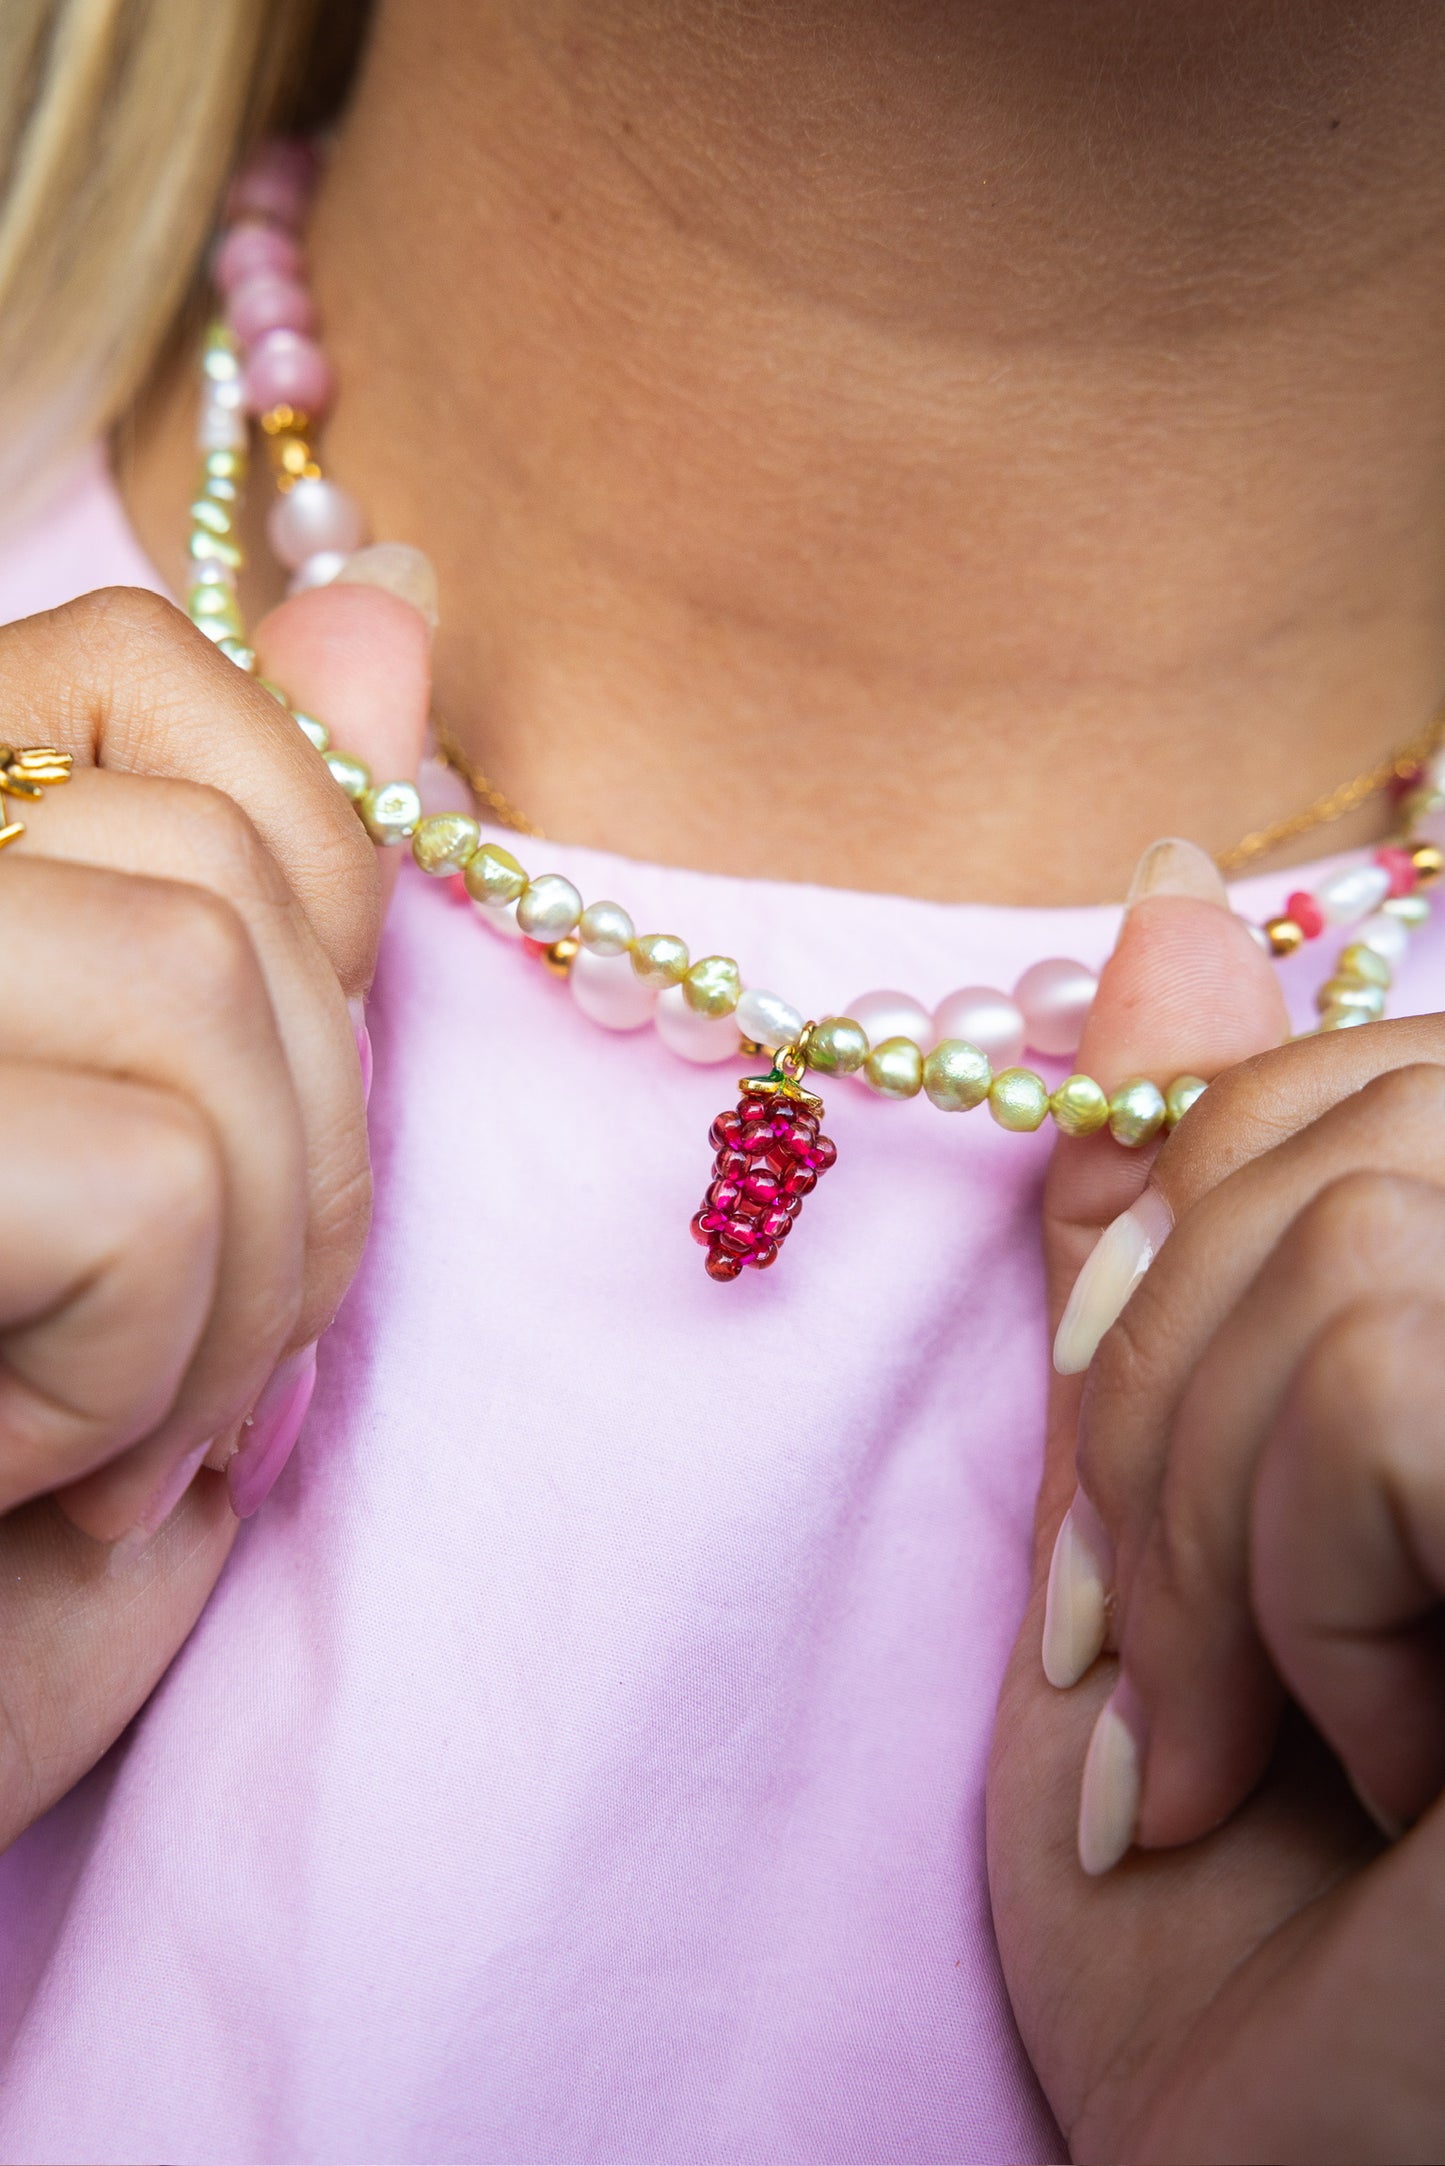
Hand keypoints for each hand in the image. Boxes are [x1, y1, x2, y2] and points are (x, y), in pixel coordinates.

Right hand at [0, 578, 427, 1852]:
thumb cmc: (5, 1523)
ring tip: (113, 1430)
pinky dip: (149, 1369)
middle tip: (192, 1360)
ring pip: (197, 981)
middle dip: (302, 1155)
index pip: (142, 670)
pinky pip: (143, 1173)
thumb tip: (395, 593)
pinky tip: (26, 1480)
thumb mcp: (181, 1178)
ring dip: (240, 1278)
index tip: (261, 1114)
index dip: (297, 883)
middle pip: (213, 861)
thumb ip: (267, 894)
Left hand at [988, 840, 1444, 2160]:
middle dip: (1158, 1405)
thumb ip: (1180, 1222)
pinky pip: (1397, 1375)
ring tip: (1215, 1758)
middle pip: (1370, 1133)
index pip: (1369, 1077)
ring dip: (1206, 1531)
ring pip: (1372, 1237)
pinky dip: (1301, 1588)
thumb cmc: (1250, 1937)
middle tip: (1119, 1666)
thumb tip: (1167, 894)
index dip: (1173, 1258)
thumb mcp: (1164, 1530)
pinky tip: (1372, 1791)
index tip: (1103, 1525)